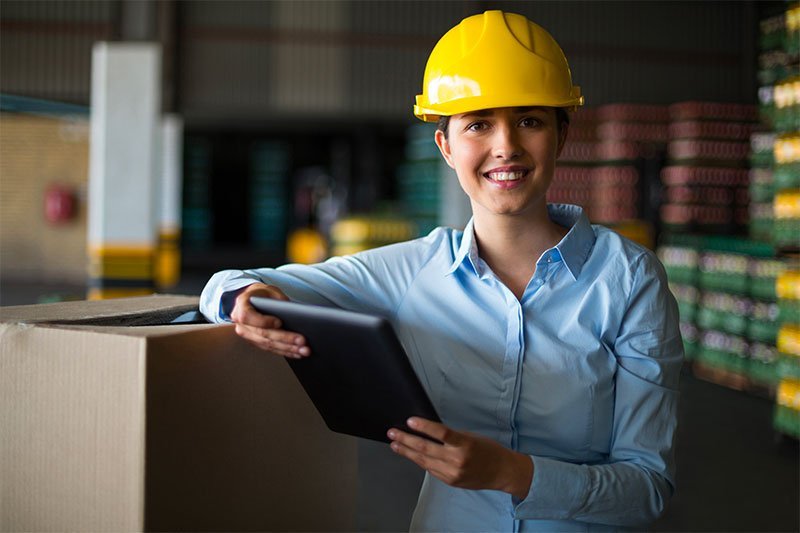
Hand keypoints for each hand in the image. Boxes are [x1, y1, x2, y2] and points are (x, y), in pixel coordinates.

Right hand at [230, 283, 309, 357]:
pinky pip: (270, 349)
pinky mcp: (255, 342)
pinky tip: (297, 353)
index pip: (248, 316)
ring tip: (303, 350)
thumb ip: (279, 301)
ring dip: (287, 348)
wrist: (255, 299)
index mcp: (242, 305)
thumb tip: (295, 315)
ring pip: (268, 344)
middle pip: (263, 334)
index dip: (264, 321)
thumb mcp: (271, 291)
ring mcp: (247, 335)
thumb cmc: (264, 294)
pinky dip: (285, 351)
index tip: (280, 322)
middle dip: (284, 338)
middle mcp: (241, 322)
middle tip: (302, 341)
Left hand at [387, 417, 532, 498]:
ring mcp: (452, 473)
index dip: (424, 426)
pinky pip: (430, 469)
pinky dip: (419, 460)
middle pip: (426, 448)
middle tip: (392, 433)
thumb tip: (426, 432)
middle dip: (406, 440)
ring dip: (407, 452)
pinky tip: (410, 454)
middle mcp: (457, 460)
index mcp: (465, 444)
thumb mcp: (470, 437)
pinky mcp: (450, 481)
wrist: (502, 472)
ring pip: (423, 461)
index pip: (441, 433)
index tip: (409, 421)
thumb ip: (449, 437)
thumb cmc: (487, 450)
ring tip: (395, 444)